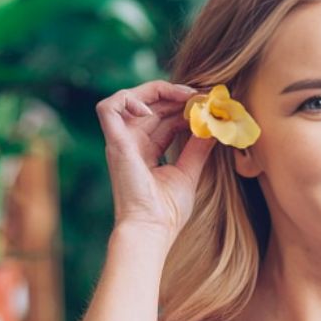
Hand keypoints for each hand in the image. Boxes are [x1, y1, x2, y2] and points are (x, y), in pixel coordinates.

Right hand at [95, 80, 218, 242]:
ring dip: (158, 91)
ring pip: (129, 98)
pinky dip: (129, 100)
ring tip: (185, 97)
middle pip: (150, 104)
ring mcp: (120, 142)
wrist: (152, 229)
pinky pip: (108, 108)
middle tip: (203, 96)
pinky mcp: (114, 144)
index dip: (184, 107)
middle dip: (177, 96)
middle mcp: (131, 142)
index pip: (164, 117)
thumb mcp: (189, 172)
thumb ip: (198, 148)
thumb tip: (213, 127)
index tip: (209, 104)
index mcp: (147, 150)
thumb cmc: (167, 211)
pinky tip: (153, 110)